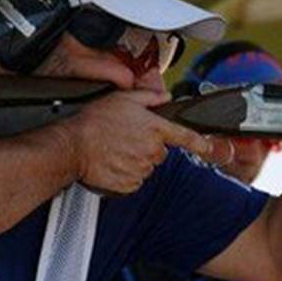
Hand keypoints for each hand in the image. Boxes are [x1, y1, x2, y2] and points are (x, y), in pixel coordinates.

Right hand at [61, 89, 211, 193]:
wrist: (72, 146)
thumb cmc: (94, 121)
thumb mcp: (123, 98)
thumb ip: (149, 97)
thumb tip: (165, 96)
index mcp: (155, 129)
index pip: (185, 136)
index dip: (200, 142)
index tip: (208, 147)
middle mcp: (152, 150)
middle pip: (160, 152)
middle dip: (147, 147)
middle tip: (126, 139)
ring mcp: (142, 169)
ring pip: (146, 166)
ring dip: (135, 160)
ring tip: (115, 150)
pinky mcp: (130, 184)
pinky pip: (133, 180)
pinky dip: (125, 174)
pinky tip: (112, 163)